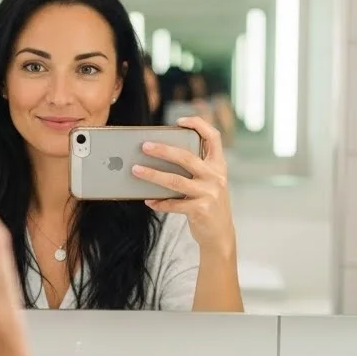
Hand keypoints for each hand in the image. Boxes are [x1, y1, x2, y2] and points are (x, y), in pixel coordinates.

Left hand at [132, 116, 235, 256]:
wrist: (220, 234)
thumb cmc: (208, 203)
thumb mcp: (209, 182)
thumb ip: (194, 169)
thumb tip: (159, 158)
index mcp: (218, 165)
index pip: (213, 136)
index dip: (198, 124)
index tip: (179, 121)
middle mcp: (216, 177)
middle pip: (186, 157)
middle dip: (163, 150)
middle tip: (144, 146)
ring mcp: (209, 194)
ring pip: (175, 181)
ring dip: (152, 175)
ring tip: (136, 170)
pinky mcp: (201, 210)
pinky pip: (174, 204)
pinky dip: (159, 202)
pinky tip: (148, 201)